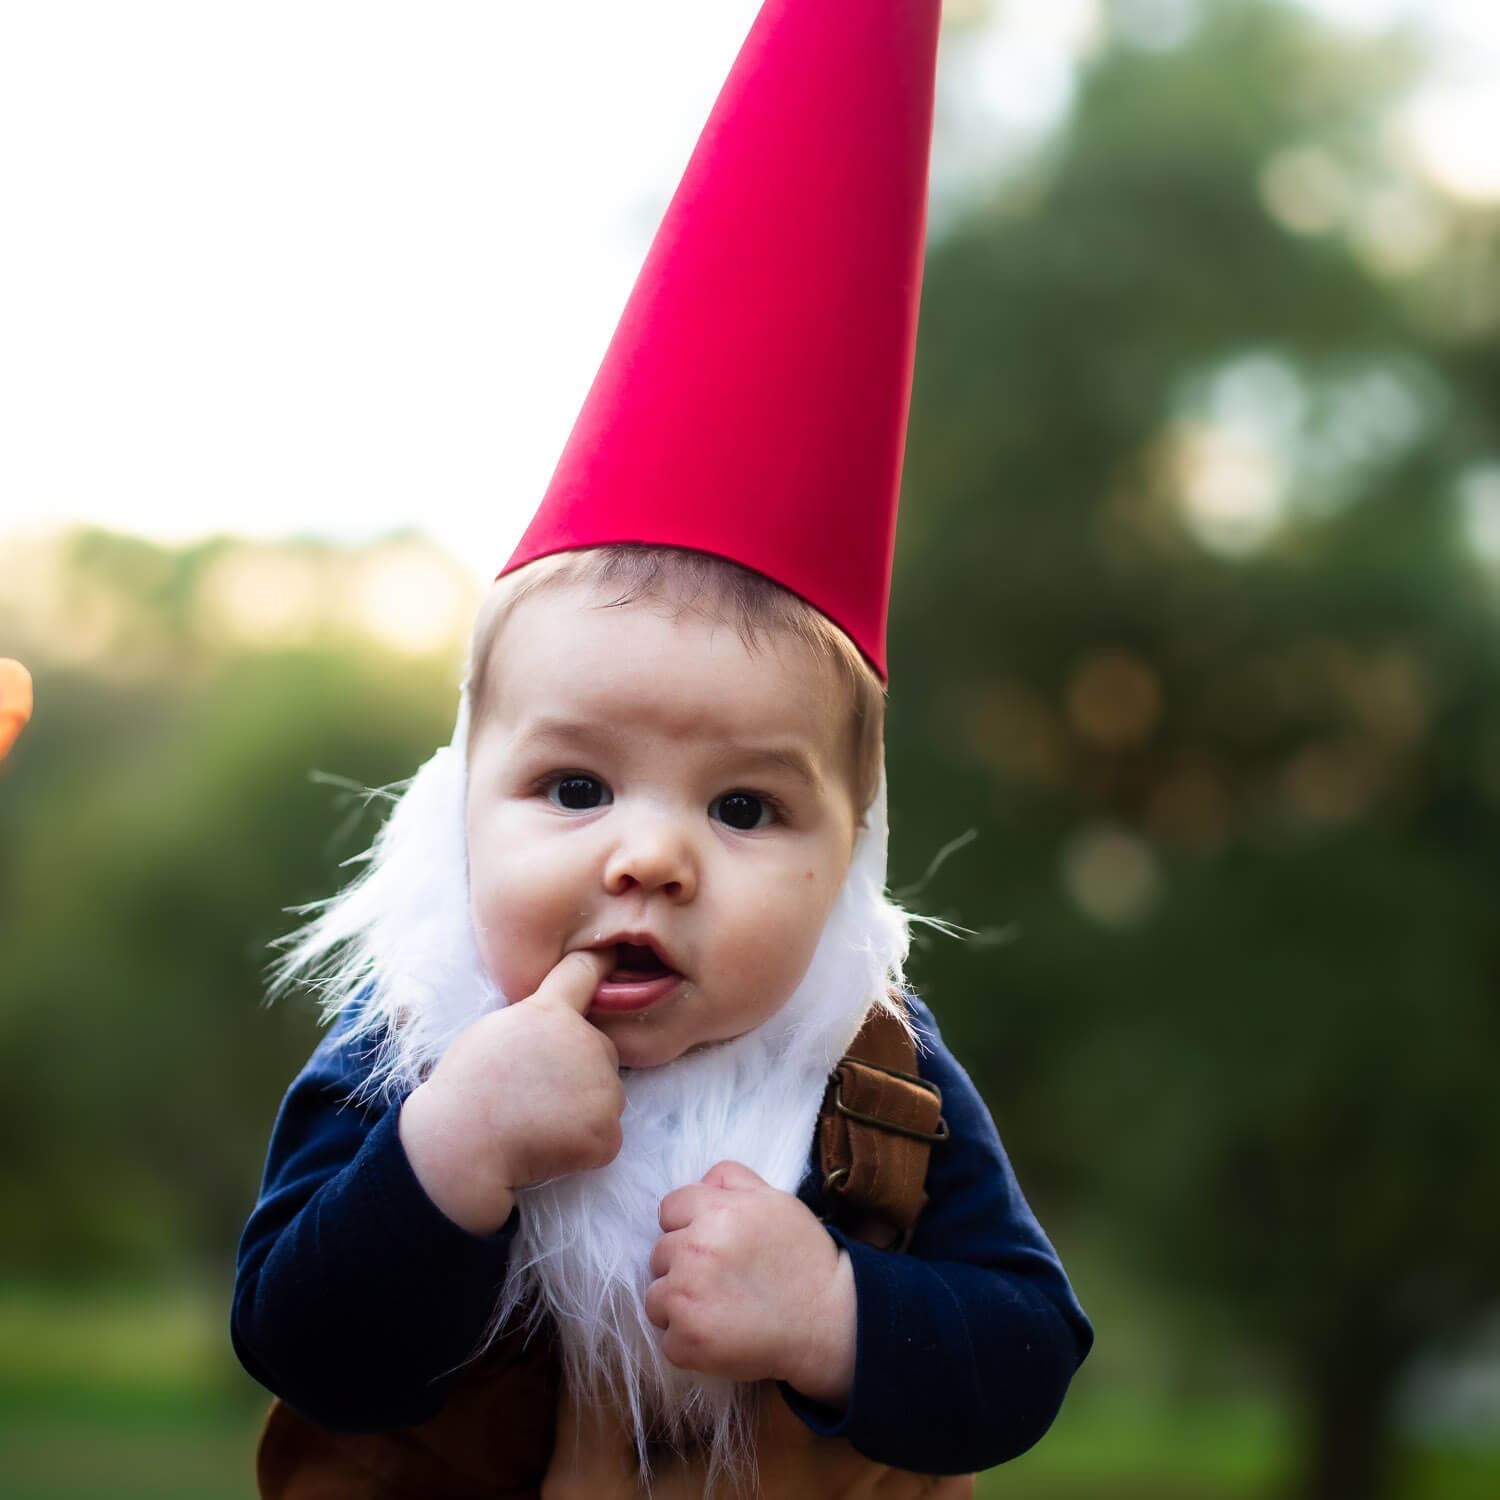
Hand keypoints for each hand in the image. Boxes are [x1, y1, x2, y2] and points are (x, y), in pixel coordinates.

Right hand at [399, 949, 622, 1234]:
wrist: (458, 1146)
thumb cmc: (464, 1090)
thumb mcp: (493, 1030)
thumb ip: (534, 1020)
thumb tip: (556, 1024)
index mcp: (552, 1013)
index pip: (584, 972)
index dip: (599, 963)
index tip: (610, 956)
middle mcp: (586, 1043)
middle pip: (601, 1050)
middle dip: (581, 1069)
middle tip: (536, 1093)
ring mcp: (603, 1089)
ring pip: (606, 1096)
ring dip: (584, 1110)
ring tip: (537, 1122)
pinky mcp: (607, 1133)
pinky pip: (606, 1137)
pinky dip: (585, 1147)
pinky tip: (549, 1147)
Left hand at [644, 1161, 856, 1404]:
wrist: (830, 1320)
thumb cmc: (804, 1257)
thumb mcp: (775, 1199)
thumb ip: (732, 1179)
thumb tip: (701, 1182)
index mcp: (716, 1211)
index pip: (669, 1209)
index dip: (688, 1225)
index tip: (711, 1244)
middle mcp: (695, 1250)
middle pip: (659, 1253)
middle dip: (682, 1264)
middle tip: (720, 1279)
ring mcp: (687, 1298)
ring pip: (655, 1297)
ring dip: (679, 1304)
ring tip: (718, 1309)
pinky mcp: (688, 1341)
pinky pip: (667, 1338)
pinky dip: (688, 1341)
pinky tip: (720, 1335)